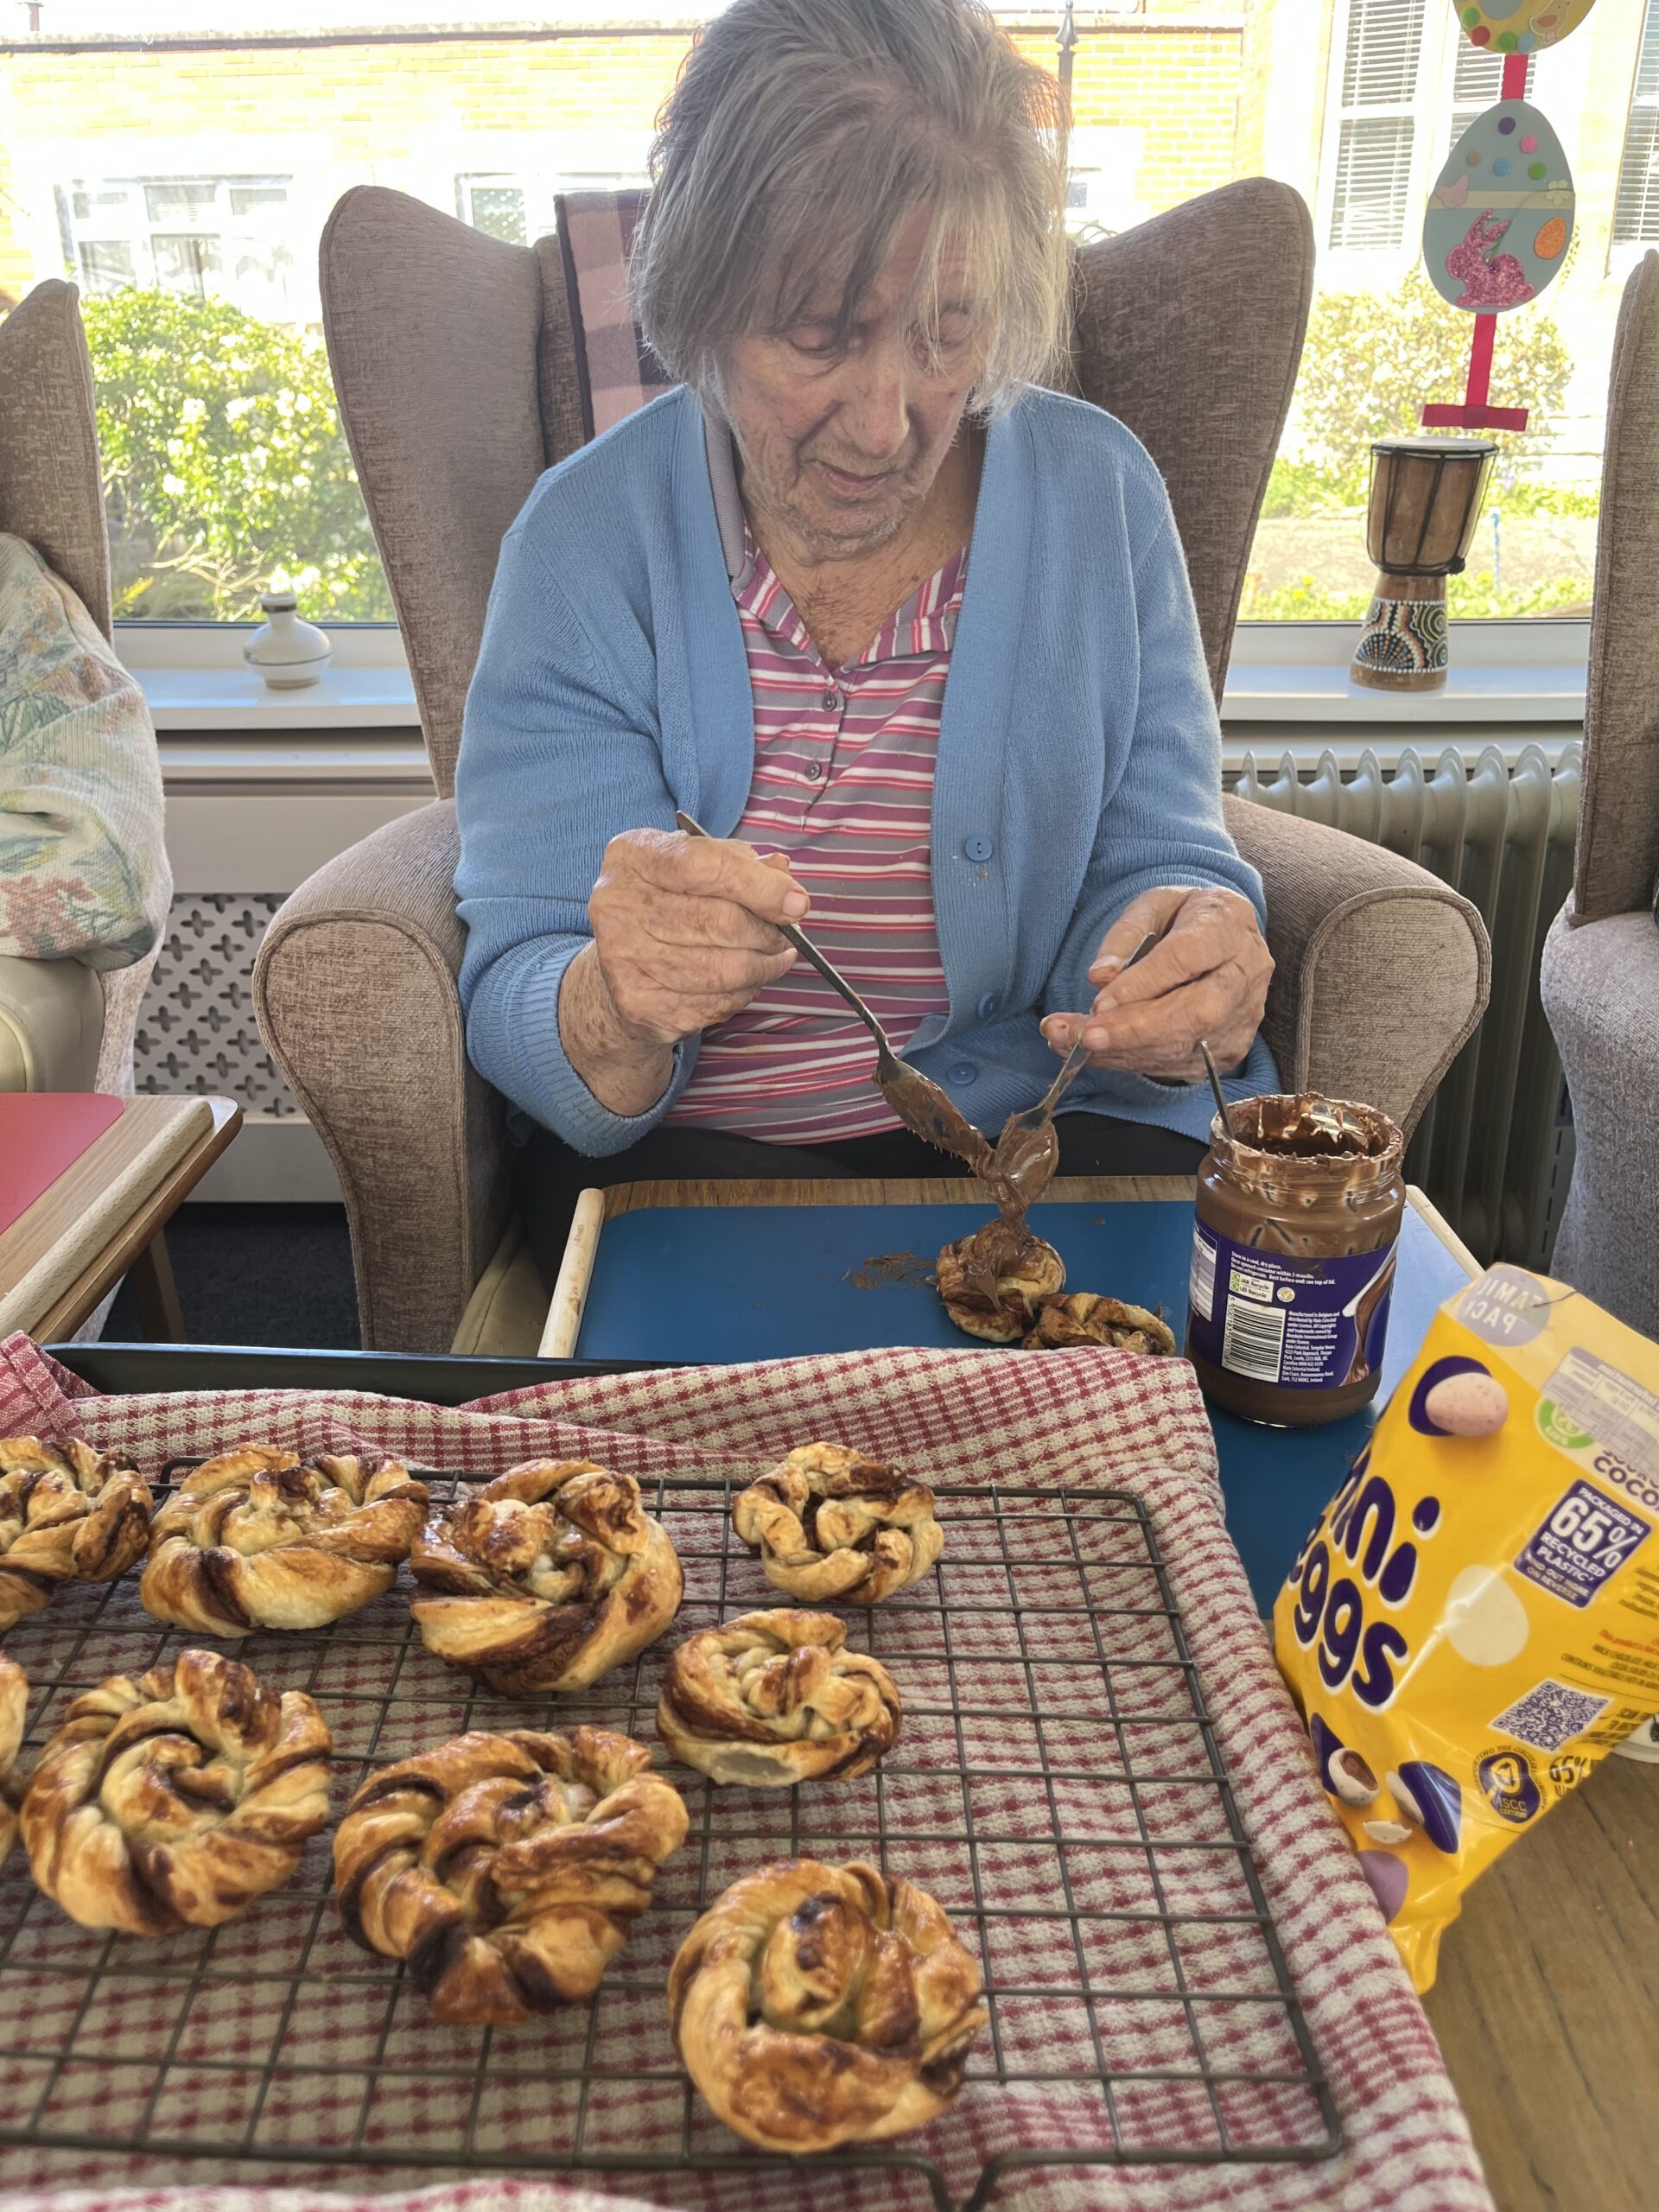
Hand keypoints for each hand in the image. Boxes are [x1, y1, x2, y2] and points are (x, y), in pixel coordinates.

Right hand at [586, 826, 807, 1050]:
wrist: (620, 967)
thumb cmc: (671, 905)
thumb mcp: (699, 868)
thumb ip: (741, 864)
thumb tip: (783, 874)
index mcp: (633, 856)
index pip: (703, 866)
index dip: (758, 886)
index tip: (797, 903)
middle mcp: (617, 904)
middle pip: (718, 922)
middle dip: (767, 933)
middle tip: (787, 936)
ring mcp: (623, 958)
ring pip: (722, 970)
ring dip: (762, 967)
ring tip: (773, 958)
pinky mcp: (638, 1004)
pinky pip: (714, 1003)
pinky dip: (741, 994)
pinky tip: (741, 982)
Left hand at [1040, 884, 1272, 1080]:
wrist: (1226, 939)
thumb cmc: (1184, 918)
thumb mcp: (1152, 905)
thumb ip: (1125, 935)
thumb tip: (1100, 977)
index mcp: (1228, 924)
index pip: (1186, 958)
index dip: (1142, 983)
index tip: (1100, 1001)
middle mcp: (1245, 973)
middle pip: (1195, 1011)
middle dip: (1135, 1029)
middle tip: (1086, 1036)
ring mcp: (1243, 1015)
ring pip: (1187, 1044)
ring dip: (1125, 1051)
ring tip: (1073, 1043)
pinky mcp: (1233, 1047)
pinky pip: (1181, 1063)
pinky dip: (1133, 1061)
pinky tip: (1099, 1052)